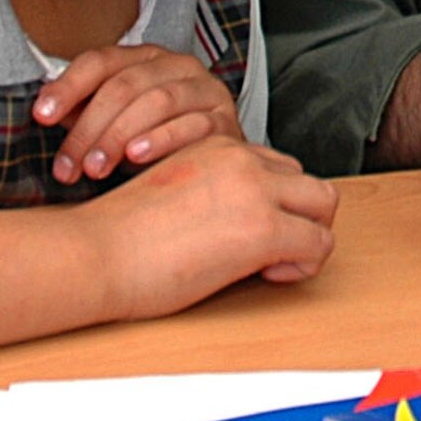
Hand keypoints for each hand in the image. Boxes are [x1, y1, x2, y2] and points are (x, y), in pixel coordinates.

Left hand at [35, 45, 244, 183]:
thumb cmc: (158, 139)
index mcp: (146, 57)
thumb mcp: (117, 122)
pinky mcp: (225, 120)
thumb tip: (45, 107)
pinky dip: (161, 140)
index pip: (101, 60)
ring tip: (95, 167)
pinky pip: (192, 125)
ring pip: (157, 101)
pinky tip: (136, 157)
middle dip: (89, 127)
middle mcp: (177, 65)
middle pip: (124, 85)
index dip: (68, 86)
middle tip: (68, 165)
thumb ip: (85, 111)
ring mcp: (205, 90)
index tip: (41, 115)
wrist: (216, 162)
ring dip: (119, 136)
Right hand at [83, 137, 337, 319]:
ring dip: (310, 234)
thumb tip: (232, 223)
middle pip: (305, 179)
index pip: (273, 165)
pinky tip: (266, 274)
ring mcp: (256, 190)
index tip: (242, 232)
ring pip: (324, 202)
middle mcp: (241, 159)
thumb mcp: (171, 193)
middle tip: (269, 248)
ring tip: (274, 260)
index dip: (269, 202)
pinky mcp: (263, 227)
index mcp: (216, 146)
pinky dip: (304, 264)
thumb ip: (208, 194)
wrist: (96, 252)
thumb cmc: (118, 236)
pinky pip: (319, 243)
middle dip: (298, 215)